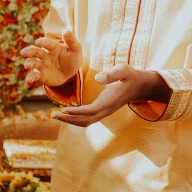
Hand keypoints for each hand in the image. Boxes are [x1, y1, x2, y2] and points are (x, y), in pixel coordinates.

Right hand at [20, 29, 82, 88]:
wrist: (70, 74)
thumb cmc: (72, 59)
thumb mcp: (76, 50)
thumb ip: (71, 41)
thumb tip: (66, 30)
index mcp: (52, 47)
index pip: (46, 43)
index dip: (42, 42)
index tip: (38, 42)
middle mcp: (44, 55)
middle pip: (34, 51)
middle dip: (29, 51)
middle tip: (23, 53)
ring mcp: (41, 65)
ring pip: (32, 63)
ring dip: (28, 63)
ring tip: (28, 66)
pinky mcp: (40, 76)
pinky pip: (34, 76)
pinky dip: (30, 78)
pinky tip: (28, 81)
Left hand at [53, 65, 170, 126]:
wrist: (140, 85)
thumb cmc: (130, 76)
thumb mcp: (123, 70)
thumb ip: (112, 74)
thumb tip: (98, 78)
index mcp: (110, 101)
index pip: (91, 110)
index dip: (77, 112)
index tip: (63, 110)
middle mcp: (107, 110)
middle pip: (86, 120)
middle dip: (69, 119)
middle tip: (52, 114)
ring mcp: (105, 112)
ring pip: (86, 122)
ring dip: (70, 120)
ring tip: (55, 115)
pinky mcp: (102, 111)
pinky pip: (88, 118)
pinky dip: (75, 118)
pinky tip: (65, 113)